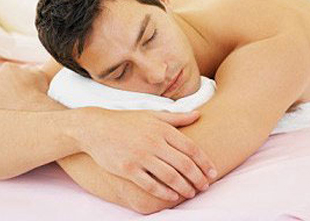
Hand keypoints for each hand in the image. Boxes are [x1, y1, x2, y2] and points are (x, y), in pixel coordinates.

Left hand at [0, 62, 49, 111]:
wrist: (30, 112)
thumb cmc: (38, 94)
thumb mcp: (42, 76)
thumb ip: (39, 67)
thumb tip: (46, 61)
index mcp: (8, 68)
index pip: (8, 72)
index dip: (15, 81)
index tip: (20, 89)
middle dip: (4, 89)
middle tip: (15, 99)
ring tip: (8, 108)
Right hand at [79, 109, 216, 201]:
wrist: (95, 128)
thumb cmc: (126, 121)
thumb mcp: (151, 114)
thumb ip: (176, 117)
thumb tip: (198, 114)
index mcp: (162, 128)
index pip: (190, 147)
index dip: (204, 162)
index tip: (213, 172)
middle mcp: (153, 142)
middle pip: (183, 164)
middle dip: (198, 177)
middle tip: (206, 187)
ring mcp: (140, 156)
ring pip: (170, 176)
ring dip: (184, 187)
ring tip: (191, 193)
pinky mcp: (128, 169)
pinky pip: (150, 184)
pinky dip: (164, 192)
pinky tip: (172, 196)